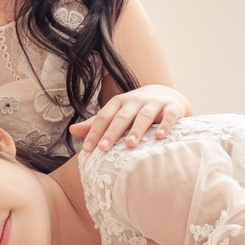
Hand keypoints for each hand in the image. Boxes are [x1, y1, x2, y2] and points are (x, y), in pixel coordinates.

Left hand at [70, 84, 192, 152]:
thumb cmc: (136, 109)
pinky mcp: (172, 108)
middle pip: (122, 117)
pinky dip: (165, 125)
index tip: (87, 149)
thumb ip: (97, 123)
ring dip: (136, 130)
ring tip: (129, 145)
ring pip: (144, 116)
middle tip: (104, 149)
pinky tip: (161, 137)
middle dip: (112, 132)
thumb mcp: (117, 113)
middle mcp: (135, 100)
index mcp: (119, 103)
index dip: (94, 132)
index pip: (104, 117)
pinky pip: (169, 116)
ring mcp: (154, 103)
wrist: (167, 95)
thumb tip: (72, 130)